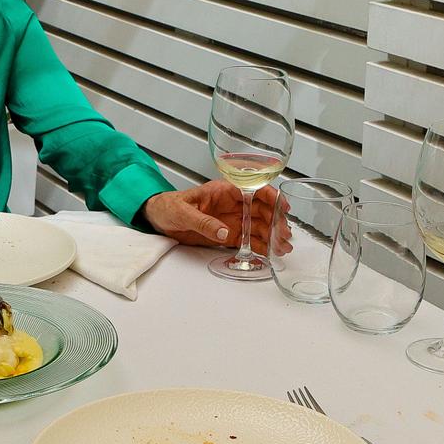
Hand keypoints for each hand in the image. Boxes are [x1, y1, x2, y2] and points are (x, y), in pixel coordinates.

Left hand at [140, 181, 276, 249]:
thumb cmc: (169, 207)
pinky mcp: (228, 235)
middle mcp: (233, 204)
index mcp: (224, 191)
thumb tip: (223, 231)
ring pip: (259, 227)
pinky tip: (270, 254)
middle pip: (261, 211)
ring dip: (272, 237)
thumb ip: (203, 222)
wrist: (158, 218)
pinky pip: (248, 240)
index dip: (271, 197)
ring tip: (282, 248)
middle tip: (284, 236)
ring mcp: (232, 220)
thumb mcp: (183, 212)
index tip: (283, 207)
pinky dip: (260, 247)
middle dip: (276, 222)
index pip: (253, 190)